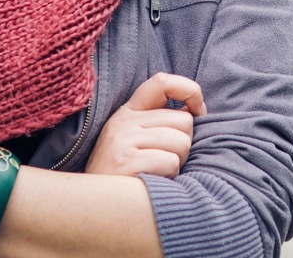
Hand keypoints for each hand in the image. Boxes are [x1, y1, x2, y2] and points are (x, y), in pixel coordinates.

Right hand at [85, 72, 206, 177]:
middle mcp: (124, 121)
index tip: (199, 110)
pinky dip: (169, 176)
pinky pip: (170, 162)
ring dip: (177, 163)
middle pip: (184, 121)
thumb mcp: (137, 141)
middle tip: (164, 161)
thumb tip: (196, 110)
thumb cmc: (126, 176)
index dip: (189, 90)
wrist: (93, 208)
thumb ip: (160, 122)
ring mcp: (123, 140)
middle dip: (183, 144)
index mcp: (128, 112)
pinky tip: (151, 180)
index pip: (162, 82)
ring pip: (181, 142)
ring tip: (156, 172)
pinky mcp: (125, 161)